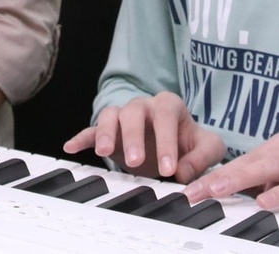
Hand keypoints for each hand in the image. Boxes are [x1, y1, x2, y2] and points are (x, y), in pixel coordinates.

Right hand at [62, 92, 223, 182]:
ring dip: (107, 133)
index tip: (169, 169)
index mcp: (169, 106)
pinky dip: (82, 137)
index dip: (167, 141)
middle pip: (134, 112)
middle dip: (134, 136)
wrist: (175, 146)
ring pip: (111, 115)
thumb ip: (202, 158)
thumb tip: (184, 172)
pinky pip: (92, 130)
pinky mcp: (108, 131)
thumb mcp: (207, 149)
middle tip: (136, 162)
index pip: (166, 117)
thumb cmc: (191, 144)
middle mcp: (143, 106)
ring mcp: (123, 117)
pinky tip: (70, 147)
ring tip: (104, 153)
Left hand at [181, 129, 278, 218]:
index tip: (192, 191)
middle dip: (222, 177)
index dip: (216, 175)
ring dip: (243, 179)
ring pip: (272, 166)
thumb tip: (211, 192)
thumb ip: (250, 186)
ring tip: (219, 191)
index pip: (242, 160)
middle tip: (198, 192)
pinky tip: (264, 201)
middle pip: (253, 160)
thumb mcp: (275, 186)